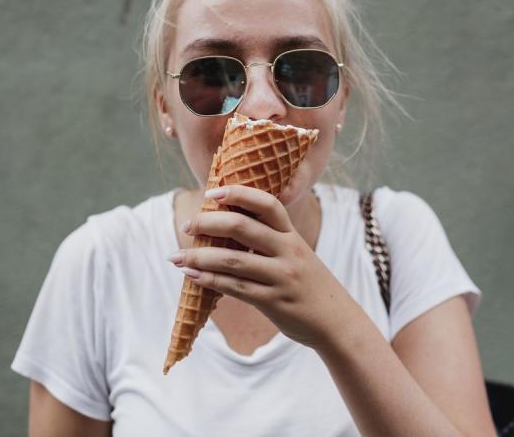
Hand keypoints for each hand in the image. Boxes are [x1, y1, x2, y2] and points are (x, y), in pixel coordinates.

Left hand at [167, 185, 358, 350]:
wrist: (337, 322)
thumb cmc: (309, 286)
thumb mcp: (297, 255)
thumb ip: (271, 241)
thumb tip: (227, 229)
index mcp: (293, 235)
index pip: (268, 204)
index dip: (239, 193)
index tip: (213, 192)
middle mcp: (289, 251)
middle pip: (243, 227)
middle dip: (209, 223)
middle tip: (187, 225)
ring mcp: (281, 277)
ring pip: (233, 260)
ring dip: (199, 257)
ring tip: (176, 257)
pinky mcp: (274, 302)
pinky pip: (236, 288)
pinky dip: (210, 281)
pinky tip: (192, 277)